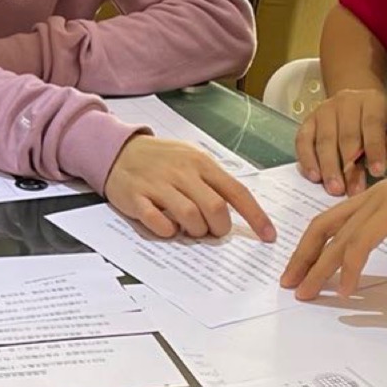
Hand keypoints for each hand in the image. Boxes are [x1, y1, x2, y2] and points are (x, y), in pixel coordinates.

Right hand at [103, 135, 278, 240]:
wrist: (118, 150)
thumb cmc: (161, 159)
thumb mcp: (191, 159)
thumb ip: (212, 182)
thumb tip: (236, 211)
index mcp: (200, 163)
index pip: (236, 191)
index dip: (255, 216)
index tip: (268, 236)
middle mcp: (181, 172)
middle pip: (214, 207)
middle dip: (219, 227)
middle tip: (214, 231)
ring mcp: (158, 185)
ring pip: (189, 217)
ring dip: (195, 231)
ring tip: (191, 229)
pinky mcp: (136, 198)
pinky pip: (157, 223)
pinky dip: (167, 231)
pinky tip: (168, 227)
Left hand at [281, 149, 386, 300]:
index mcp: (382, 198)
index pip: (336, 223)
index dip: (316, 247)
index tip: (304, 272)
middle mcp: (375, 196)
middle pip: (324, 227)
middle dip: (304, 257)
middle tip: (290, 286)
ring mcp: (384, 200)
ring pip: (339, 237)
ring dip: (319, 268)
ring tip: (307, 294)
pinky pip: (361, 243)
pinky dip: (348, 267)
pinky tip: (344, 289)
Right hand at [295, 88, 386, 195]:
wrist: (354, 105)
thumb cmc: (375, 123)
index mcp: (372, 101)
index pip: (372, 124)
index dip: (375, 149)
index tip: (377, 172)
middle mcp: (346, 102)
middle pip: (347, 136)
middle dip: (351, 167)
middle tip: (354, 191)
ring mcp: (324, 111)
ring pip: (324, 141)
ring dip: (329, 168)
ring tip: (335, 189)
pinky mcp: (307, 121)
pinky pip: (303, 141)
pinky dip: (308, 160)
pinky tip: (315, 177)